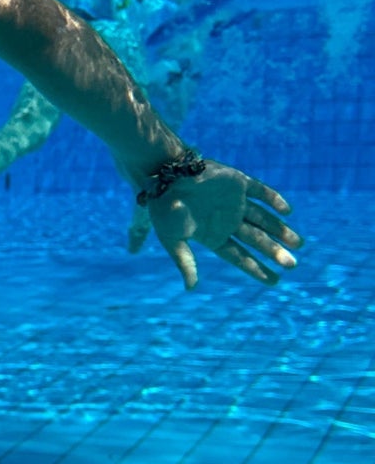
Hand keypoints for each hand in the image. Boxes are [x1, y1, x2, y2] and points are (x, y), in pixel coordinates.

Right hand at [147, 162, 300, 288]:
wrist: (164, 175)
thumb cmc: (164, 209)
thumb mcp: (172, 239)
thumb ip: (185, 262)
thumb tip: (191, 288)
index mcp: (212, 235)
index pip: (239, 256)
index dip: (257, 269)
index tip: (274, 281)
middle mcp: (227, 220)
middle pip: (256, 240)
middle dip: (274, 252)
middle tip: (292, 265)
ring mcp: (234, 201)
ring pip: (263, 219)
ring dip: (281, 230)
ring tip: (299, 244)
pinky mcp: (238, 182)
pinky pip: (261, 192)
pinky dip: (275, 200)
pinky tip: (288, 212)